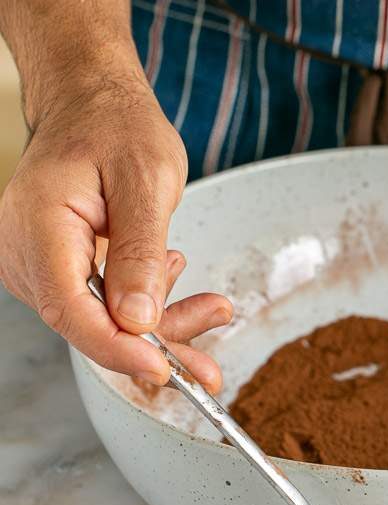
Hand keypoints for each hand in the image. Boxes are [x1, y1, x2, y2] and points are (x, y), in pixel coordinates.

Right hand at [0, 75, 228, 390]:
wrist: (94, 105)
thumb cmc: (115, 126)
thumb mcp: (146, 180)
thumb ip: (140, 252)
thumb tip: (137, 318)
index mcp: (39, 224)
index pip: (70, 308)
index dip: (117, 347)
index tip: (161, 368)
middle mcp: (27, 251)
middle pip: (88, 325)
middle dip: (153, 349)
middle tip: (207, 371)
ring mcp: (40, 266)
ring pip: (102, 323)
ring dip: (161, 327)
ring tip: (214, 309)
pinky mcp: (62, 273)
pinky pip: (105, 307)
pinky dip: (149, 307)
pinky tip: (177, 278)